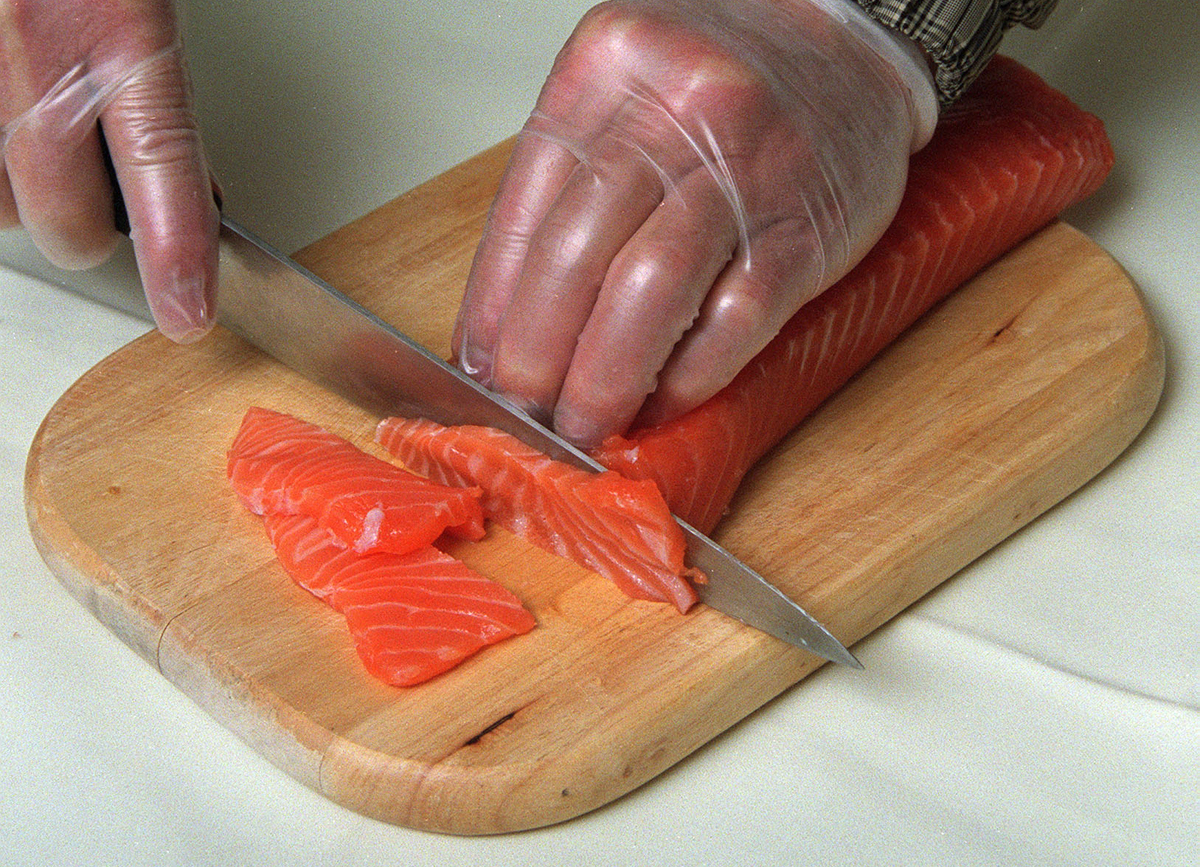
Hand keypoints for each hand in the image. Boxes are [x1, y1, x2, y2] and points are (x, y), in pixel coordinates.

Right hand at [0, 0, 218, 341]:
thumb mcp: (136, 2)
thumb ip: (148, 85)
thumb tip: (180, 186)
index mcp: (116, 21)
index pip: (161, 160)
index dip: (174, 250)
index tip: (188, 314)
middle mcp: (32, 41)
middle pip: (57, 217)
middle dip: (80, 230)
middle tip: (92, 211)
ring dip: (8, 188)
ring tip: (30, 140)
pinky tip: (3, 108)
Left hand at [453, 0, 935, 446]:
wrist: (855, 45)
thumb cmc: (728, 80)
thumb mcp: (626, 92)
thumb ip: (566, 184)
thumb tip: (507, 317)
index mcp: (607, 67)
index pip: (524, 207)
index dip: (493, 304)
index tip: (480, 367)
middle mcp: (674, 110)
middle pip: (578, 252)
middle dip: (538, 353)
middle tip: (526, 409)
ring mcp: (748, 169)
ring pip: (651, 290)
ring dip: (605, 377)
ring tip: (584, 423)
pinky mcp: (806, 230)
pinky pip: (736, 318)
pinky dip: (688, 376)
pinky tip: (659, 403)